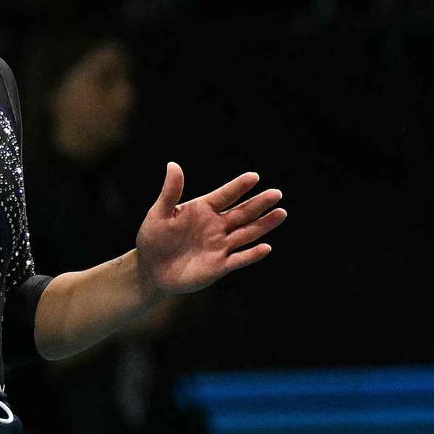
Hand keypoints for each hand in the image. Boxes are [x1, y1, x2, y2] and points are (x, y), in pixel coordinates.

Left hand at [132, 164, 281, 295]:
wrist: (151, 269)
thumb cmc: (153, 238)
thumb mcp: (159, 213)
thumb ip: (170, 192)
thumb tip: (173, 164)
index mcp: (203, 209)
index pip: (225, 195)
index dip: (239, 187)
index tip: (254, 176)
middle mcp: (216, 225)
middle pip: (242, 212)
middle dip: (259, 203)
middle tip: (276, 193)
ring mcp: (220, 245)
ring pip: (247, 233)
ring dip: (264, 224)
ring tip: (281, 212)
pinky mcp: (219, 265)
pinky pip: (239, 259)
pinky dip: (252, 254)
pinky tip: (266, 247)